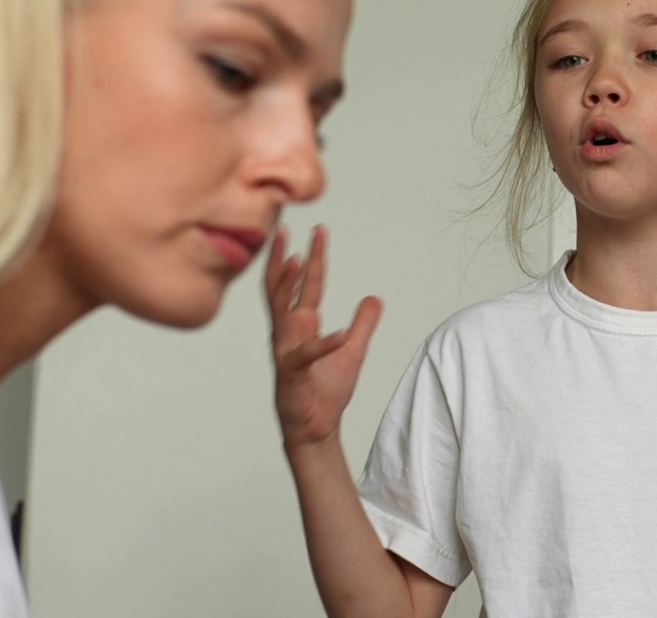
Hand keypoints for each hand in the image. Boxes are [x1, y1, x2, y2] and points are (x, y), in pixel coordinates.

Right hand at [265, 225, 381, 449]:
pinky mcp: (292, 373)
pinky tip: (337, 333)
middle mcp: (288, 333)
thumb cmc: (326, 392)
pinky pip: (306, 354)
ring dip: (288, 285)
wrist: (315, 429)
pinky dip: (323, 343)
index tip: (318, 231)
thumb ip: (363, 325)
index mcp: (302, 326)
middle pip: (284, 288)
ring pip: (282, 311)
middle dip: (286, 257)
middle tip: (288, 228)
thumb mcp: (353, 351)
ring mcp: (286, 351)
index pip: (306, 285)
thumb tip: (375, 298)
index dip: (313, 258)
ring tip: (297, 259)